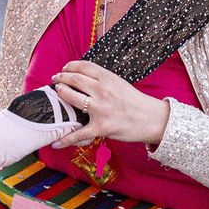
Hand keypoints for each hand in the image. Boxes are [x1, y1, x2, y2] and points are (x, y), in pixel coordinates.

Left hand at [49, 61, 169, 147]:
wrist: (152, 119)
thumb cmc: (136, 102)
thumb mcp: (120, 84)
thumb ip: (104, 80)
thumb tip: (84, 78)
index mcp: (109, 78)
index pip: (84, 67)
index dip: (70, 66)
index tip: (64, 68)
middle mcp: (103, 91)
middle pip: (75, 80)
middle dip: (61, 78)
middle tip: (55, 79)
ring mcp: (101, 109)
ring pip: (72, 98)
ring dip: (61, 94)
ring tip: (56, 93)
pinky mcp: (101, 127)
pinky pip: (79, 133)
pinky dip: (65, 139)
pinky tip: (55, 142)